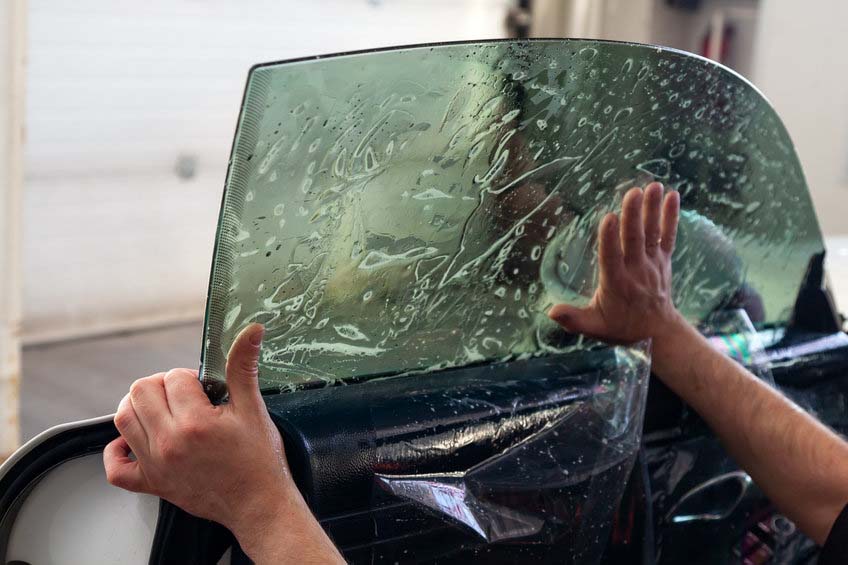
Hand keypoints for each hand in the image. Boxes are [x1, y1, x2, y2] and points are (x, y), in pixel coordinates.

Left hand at [104, 324, 343, 563]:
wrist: (259, 503)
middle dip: (162, 385)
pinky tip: (136, 440)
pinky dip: (118, 450)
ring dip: (140, 407)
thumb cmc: (260, 460)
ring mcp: (156, 465)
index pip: (174, 377)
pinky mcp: (152, 484)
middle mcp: (169, 443)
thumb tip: (250, 331)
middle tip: (185, 396)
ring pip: (123, 419)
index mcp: (195, 422)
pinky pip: (116, 468)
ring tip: (165, 410)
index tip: (206, 390)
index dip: (191, 377)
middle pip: (140, 392)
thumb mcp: (254, 408)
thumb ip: (243, 366)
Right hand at [548, 182, 680, 343]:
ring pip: (652, 233)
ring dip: (652, 209)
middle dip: (633, 216)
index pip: (611, 258)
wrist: (658, 332)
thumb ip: (573, 319)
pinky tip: (673, 196)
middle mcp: (636, 271)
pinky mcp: (663, 259)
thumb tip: (550, 312)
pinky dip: (671, 216)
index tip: (607, 218)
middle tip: (632, 192)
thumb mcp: (594, 327)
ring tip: (653, 186)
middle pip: (634, 240)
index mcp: (616, 284)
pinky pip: (668, 235)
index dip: (609, 238)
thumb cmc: (620, 327)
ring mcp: (652, 264)